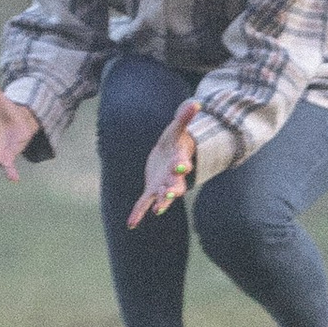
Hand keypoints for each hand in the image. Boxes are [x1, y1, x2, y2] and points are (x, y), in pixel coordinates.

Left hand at [127, 99, 199, 225]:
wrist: (169, 156)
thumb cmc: (174, 141)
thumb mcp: (177, 129)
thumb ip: (185, 117)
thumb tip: (196, 102)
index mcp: (179, 162)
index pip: (182, 164)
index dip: (181, 165)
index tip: (182, 167)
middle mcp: (173, 177)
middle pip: (175, 185)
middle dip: (173, 189)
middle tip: (170, 193)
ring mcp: (162, 186)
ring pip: (162, 196)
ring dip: (161, 202)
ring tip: (157, 210)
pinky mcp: (151, 190)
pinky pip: (144, 203)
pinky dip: (138, 213)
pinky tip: (131, 224)